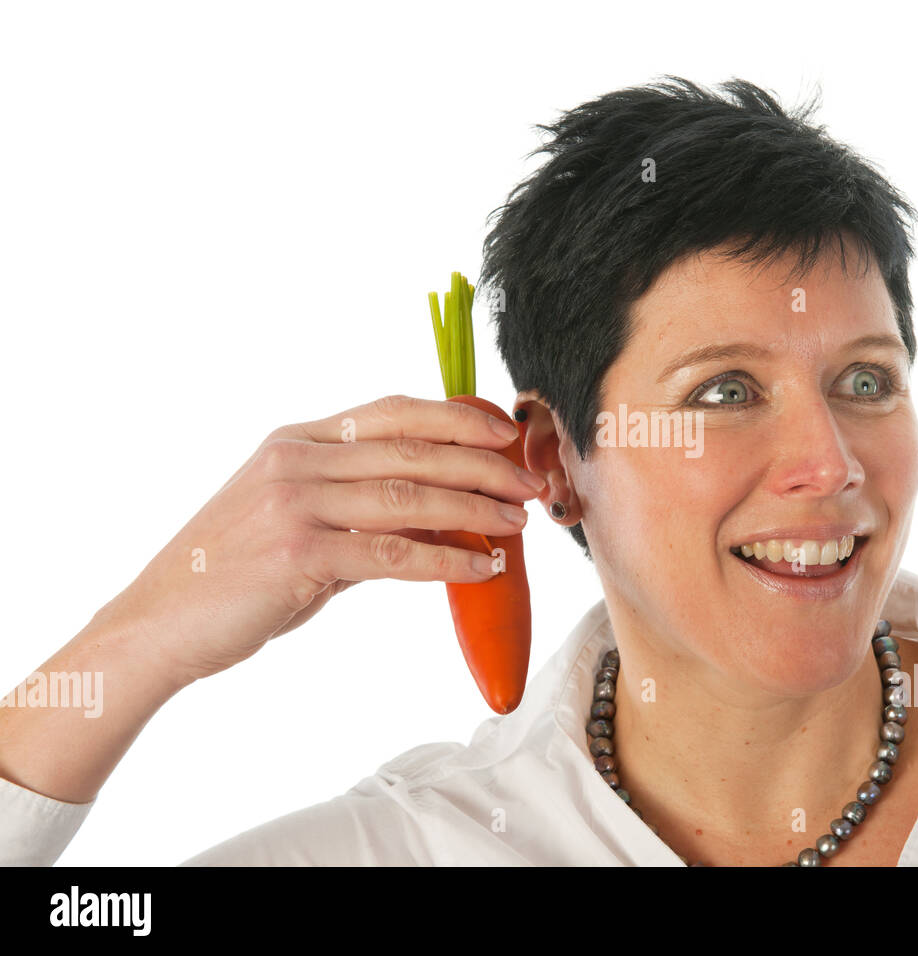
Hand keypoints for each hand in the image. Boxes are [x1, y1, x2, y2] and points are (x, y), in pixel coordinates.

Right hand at [94, 393, 543, 685]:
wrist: (161, 624)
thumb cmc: (235, 575)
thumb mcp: (299, 523)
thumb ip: (364, 512)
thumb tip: (444, 517)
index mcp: (297, 441)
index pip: (394, 411)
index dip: (457, 415)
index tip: (505, 428)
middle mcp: (298, 460)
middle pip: (413, 448)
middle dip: (483, 462)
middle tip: (530, 481)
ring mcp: (296, 504)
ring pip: (412, 495)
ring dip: (476, 507)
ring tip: (518, 521)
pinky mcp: (300, 555)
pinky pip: (394, 553)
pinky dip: (447, 560)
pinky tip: (483, 568)